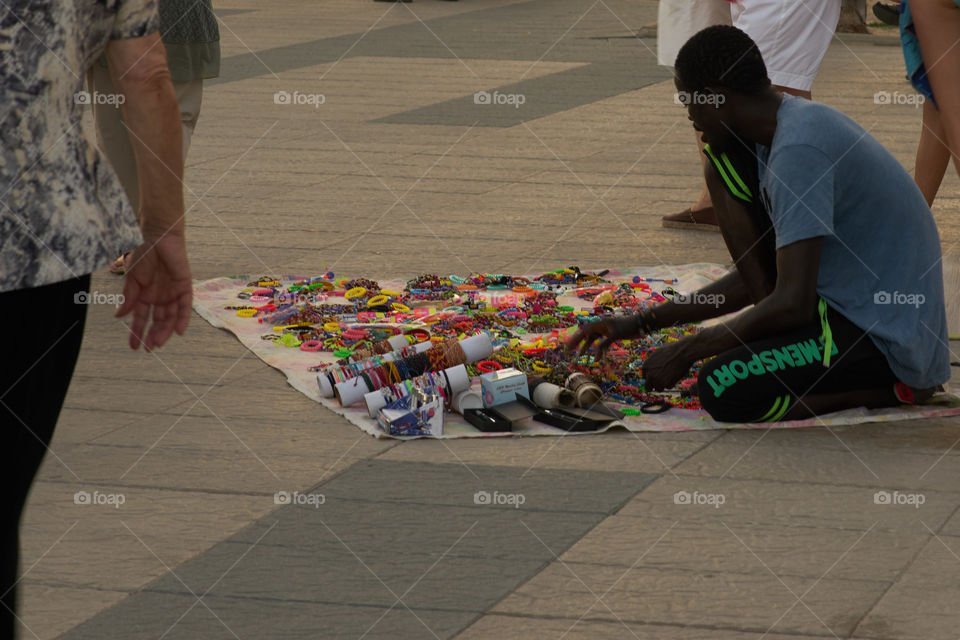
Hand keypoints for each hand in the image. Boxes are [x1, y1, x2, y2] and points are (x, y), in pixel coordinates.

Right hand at [115, 232, 191, 350]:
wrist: (158, 236)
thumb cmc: (143, 253)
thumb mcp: (132, 277)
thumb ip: (128, 297)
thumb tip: (119, 316)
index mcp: (145, 296)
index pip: (140, 318)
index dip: (137, 332)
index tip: (133, 346)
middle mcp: (159, 297)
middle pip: (157, 321)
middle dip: (152, 335)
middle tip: (147, 348)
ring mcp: (172, 293)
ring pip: (170, 317)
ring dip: (165, 330)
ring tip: (158, 342)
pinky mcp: (184, 287)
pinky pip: (185, 306)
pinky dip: (183, 319)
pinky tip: (179, 331)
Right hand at [566, 315, 639, 357]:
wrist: (640, 324)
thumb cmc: (628, 326)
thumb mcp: (616, 335)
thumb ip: (605, 343)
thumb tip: (595, 354)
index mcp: (599, 323)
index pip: (583, 331)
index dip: (575, 339)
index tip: (569, 347)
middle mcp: (600, 327)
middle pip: (585, 335)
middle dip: (577, 343)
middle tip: (568, 351)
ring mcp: (605, 331)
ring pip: (592, 340)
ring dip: (586, 348)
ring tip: (579, 356)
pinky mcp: (610, 335)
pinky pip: (601, 344)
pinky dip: (598, 351)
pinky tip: (597, 358)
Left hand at [642, 340, 695, 389]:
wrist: (682, 352)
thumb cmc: (671, 350)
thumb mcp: (656, 353)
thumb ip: (651, 362)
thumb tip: (649, 369)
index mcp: (646, 366)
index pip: (644, 377)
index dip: (649, 377)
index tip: (654, 377)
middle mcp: (650, 375)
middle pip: (648, 386)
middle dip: (653, 385)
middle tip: (659, 384)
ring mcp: (658, 381)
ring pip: (658, 389)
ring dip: (662, 386)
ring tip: (669, 378)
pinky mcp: (667, 384)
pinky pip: (668, 387)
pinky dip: (671, 384)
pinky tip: (675, 376)